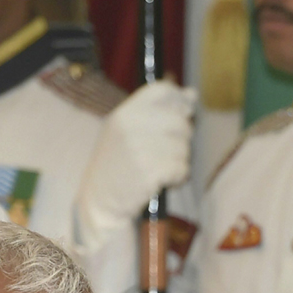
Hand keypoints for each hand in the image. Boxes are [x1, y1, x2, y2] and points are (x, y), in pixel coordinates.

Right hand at [76, 80, 194, 240]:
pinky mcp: (149, 171)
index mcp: (124, 113)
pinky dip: (178, 177)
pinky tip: (162, 181)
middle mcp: (130, 126)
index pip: (161, 90)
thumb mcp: (128, 132)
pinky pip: (181, 168)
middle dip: (181, 139)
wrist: (100, 202)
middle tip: (165, 153)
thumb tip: (192, 94)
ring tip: (159, 169)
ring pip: (183, 146)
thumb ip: (159, 112)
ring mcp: (139, 148)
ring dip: (179, 161)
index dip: (179, 99)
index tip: (186, 111)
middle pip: (179, 121)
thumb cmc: (119, 166)